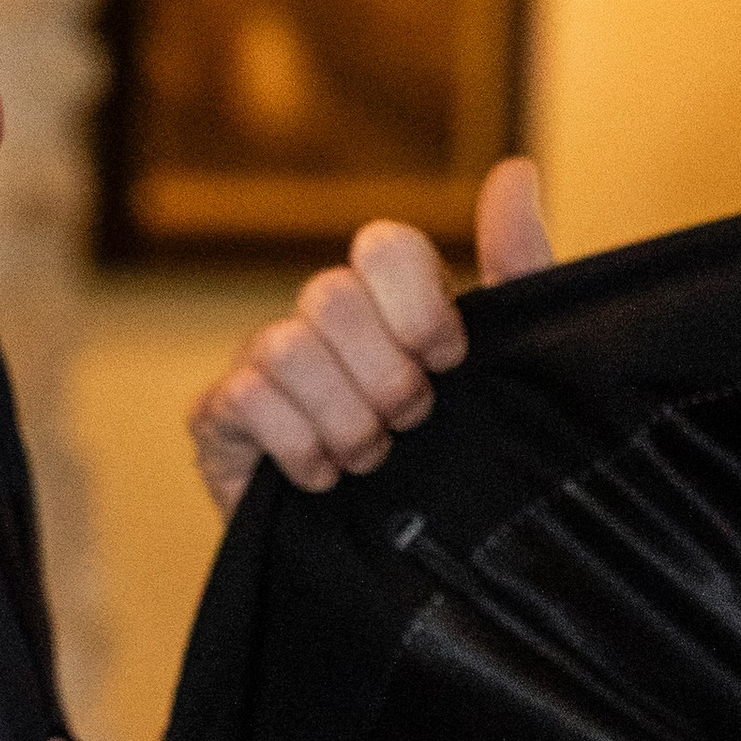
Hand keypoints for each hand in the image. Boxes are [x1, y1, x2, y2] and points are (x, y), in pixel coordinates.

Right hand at [189, 155, 553, 515]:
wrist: (403, 569)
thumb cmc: (454, 462)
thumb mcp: (509, 368)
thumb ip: (519, 270)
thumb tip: (517, 170)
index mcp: (387, 299)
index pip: (385, 244)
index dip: (421, 307)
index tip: (451, 363)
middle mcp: (320, 320)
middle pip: (331, 292)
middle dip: (385, 375)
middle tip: (410, 420)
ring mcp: (264, 364)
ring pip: (286, 346)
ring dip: (345, 420)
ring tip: (371, 460)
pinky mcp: (221, 419)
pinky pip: (244, 396)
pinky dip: (296, 445)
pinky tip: (321, 478)